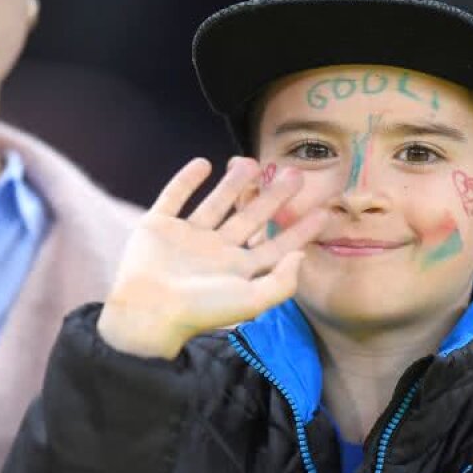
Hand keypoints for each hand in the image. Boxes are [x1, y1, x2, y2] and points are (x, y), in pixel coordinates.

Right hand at [97, 157, 327, 357]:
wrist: (148, 310)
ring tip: (251, 162)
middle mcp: (215, 253)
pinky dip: (186, 180)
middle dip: (274, 198)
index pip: (275, 246)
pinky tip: (202, 164)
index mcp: (237, 271)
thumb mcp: (251, 300)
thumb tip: (301, 256)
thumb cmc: (201, 310)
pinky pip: (174, 198)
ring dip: (233, 184)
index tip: (324, 210)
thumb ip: (281, 282)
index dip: (299, 230)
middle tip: (295, 174)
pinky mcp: (158, 227)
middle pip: (250, 219)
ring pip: (215, 205)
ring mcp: (186, 239)